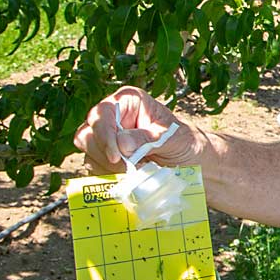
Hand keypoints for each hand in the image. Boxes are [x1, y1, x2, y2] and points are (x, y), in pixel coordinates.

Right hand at [73, 86, 205, 172]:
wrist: (191, 163)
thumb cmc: (184, 142)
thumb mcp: (173, 138)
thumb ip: (148, 139)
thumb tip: (122, 144)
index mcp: (128, 101)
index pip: (102, 113)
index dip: (105, 134)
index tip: (116, 156)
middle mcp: (112, 117)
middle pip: (87, 134)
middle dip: (106, 155)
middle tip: (131, 168)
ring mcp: (105, 139)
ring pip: (88, 154)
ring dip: (109, 168)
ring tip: (137, 171)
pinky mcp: (104, 159)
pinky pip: (94, 169)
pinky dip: (110, 176)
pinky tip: (130, 177)